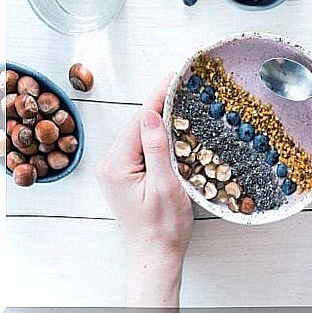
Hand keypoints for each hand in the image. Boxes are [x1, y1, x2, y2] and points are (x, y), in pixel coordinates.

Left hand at [96, 75, 192, 306]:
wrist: (155, 255)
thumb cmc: (163, 226)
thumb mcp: (164, 185)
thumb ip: (156, 148)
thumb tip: (151, 114)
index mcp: (117, 165)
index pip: (140, 121)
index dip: (158, 97)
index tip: (173, 78)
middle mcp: (110, 164)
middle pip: (136, 124)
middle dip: (157, 104)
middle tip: (180, 85)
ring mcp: (115, 170)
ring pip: (137, 134)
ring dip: (156, 118)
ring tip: (177, 100)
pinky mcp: (124, 176)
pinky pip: (138, 147)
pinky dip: (153, 135)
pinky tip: (168, 128)